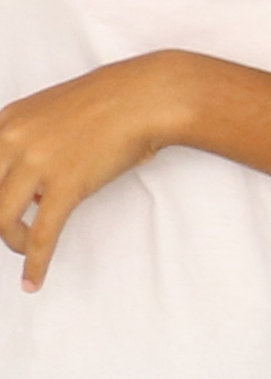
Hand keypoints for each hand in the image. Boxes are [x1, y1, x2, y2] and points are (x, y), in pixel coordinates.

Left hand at [0, 56, 203, 289]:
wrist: (147, 97)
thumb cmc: (111, 101)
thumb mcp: (51, 113)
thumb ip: (30, 143)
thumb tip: (33, 185)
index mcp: (6, 122)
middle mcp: (11, 141)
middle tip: (8, 230)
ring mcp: (37, 165)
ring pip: (1, 219)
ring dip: (10, 240)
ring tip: (24, 249)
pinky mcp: (66, 187)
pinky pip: (40, 235)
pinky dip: (34, 262)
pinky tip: (33, 280)